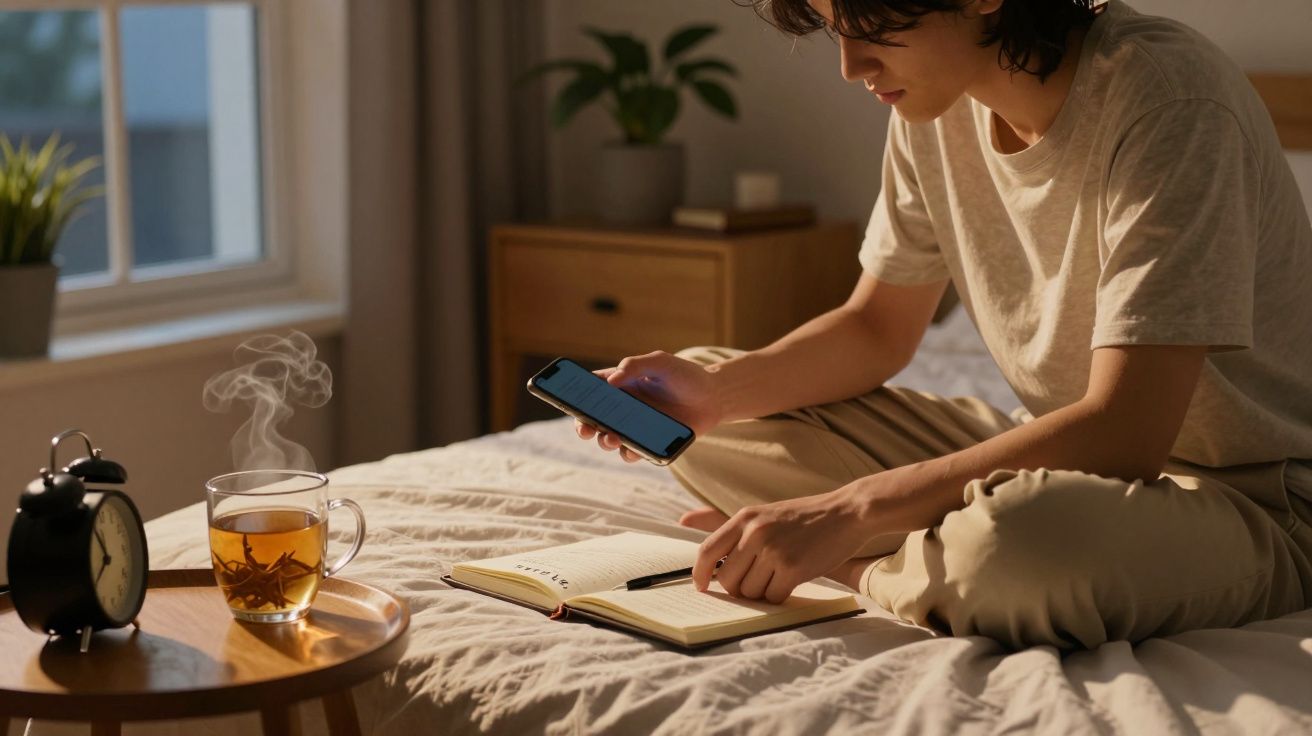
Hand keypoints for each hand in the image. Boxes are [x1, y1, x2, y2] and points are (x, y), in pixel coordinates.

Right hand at [577, 350, 723, 462]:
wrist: (714, 398)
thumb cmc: (685, 376)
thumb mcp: (661, 362)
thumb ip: (636, 365)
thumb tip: (612, 380)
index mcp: (620, 385)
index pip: (590, 390)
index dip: (574, 395)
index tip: (566, 400)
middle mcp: (623, 408)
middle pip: (592, 419)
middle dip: (583, 425)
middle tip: (585, 428)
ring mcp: (635, 427)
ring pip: (608, 438)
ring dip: (604, 441)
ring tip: (611, 437)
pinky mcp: (649, 443)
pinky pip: (632, 452)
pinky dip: (629, 452)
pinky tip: (632, 448)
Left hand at [692, 488, 870, 603]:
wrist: (847, 513)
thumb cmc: (805, 518)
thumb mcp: (766, 514)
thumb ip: (737, 530)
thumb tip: (687, 524)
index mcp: (745, 518)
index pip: (707, 551)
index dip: (699, 573)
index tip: (701, 587)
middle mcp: (755, 533)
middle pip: (727, 579)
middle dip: (738, 589)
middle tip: (756, 582)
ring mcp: (773, 551)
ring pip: (750, 592)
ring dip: (762, 592)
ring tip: (779, 575)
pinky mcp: (793, 568)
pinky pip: (773, 596)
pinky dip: (780, 595)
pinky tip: (792, 580)